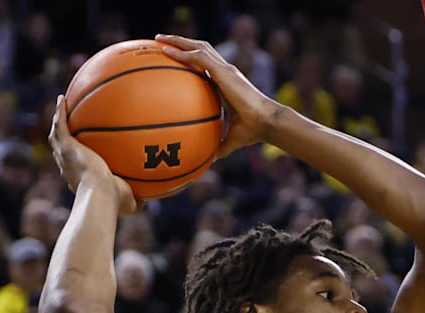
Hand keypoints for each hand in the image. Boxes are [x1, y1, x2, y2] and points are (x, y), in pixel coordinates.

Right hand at [49, 95, 139, 214]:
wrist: (101, 194)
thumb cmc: (115, 201)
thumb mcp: (129, 203)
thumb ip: (138, 201)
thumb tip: (147, 202)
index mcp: (80, 178)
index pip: (75, 166)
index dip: (76, 158)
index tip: (81, 152)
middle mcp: (69, 166)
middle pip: (62, 149)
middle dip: (63, 138)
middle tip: (67, 126)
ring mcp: (66, 155)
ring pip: (56, 135)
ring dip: (58, 120)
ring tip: (61, 105)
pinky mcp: (67, 146)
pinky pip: (60, 124)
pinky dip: (59, 111)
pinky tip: (61, 98)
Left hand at [156, 34, 277, 157]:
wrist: (265, 122)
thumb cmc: (253, 131)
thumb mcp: (231, 139)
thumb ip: (220, 146)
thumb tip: (210, 160)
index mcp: (227, 82)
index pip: (208, 64)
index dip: (193, 58)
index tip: (176, 57)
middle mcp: (226, 71)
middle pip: (201, 48)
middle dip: (181, 42)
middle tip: (161, 41)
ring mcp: (225, 69)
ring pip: (198, 46)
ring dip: (178, 41)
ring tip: (159, 39)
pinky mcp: (224, 71)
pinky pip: (198, 57)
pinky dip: (182, 53)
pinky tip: (166, 51)